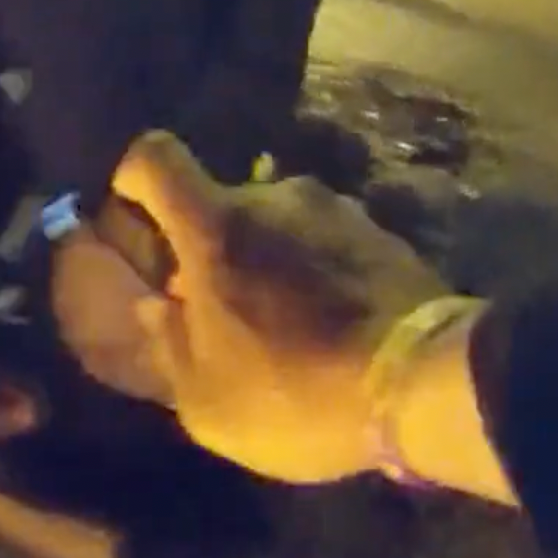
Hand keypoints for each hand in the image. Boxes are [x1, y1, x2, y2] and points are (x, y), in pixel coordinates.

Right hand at [112, 131, 448, 482]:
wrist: (426, 386)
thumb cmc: (296, 394)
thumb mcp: (206, 400)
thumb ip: (170, 346)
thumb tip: (157, 309)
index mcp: (216, 226)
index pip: (152, 157)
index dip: (131, 182)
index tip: (135, 224)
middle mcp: (278, 197)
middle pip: (222, 202)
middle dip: (210, 249)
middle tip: (217, 312)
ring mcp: (341, 212)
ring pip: (281, 226)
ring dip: (270, 264)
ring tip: (283, 328)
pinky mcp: (389, 238)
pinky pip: (331, 248)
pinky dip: (320, 277)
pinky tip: (331, 330)